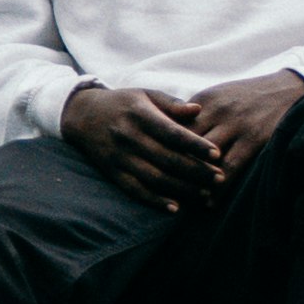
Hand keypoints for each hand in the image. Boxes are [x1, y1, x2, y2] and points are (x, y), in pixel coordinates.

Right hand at [63, 72, 303, 205]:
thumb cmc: (123, 103)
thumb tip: (198, 110)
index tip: (217, 154)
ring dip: (182, 189)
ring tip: (205, 195)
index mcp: (141, 115)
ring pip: (155, 178)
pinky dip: (155, 201)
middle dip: (196, 171)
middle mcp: (129, 137)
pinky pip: (135, 190)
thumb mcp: (146, 94)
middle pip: (168, 159)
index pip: (172, 133)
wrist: (83, 114)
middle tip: (220, 179)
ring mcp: (120, 157)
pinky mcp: (113, 173)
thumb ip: (172, 104)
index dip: (195, 145)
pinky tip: (175, 208)